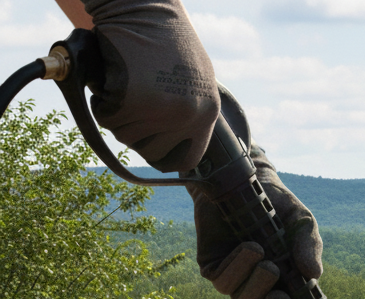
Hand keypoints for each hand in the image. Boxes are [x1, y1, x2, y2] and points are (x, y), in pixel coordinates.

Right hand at [83, 0, 218, 170]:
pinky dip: (102, 101)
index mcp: (206, 114)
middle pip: (150, 152)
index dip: (162, 154)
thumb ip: (187, 113)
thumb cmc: (162, 38)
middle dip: (135, 130)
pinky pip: (108, 119)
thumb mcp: (190, 80)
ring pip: (126, 136)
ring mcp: (162, 111)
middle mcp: (189, 117)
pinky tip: (113, 77)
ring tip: (126, 81)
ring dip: (117, 113)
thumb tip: (178, 152)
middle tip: (133, 97)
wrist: (140, 3)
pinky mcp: (132, 101)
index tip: (150, 144)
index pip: (184, 160)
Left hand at [188, 146, 323, 298]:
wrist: (244, 179)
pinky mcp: (212, 267)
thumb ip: (309, 247)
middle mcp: (259, 286)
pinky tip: (248, 247)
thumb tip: (314, 274)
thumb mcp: (302, 224)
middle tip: (281, 295)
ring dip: (255, 283)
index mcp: (285, 283)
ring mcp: (235, 279)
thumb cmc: (277, 206)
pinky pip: (223, 281)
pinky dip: (237, 267)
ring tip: (262, 253)